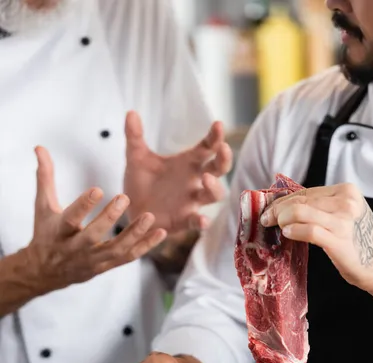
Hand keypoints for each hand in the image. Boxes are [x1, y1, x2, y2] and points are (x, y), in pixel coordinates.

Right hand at [26, 147, 166, 293]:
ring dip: (133, 234)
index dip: (83, 205)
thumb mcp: (43, 207)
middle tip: (124, 197)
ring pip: (115, 249)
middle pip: (93, 236)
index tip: (97, 189)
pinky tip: (160, 233)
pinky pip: (128, 258)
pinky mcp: (106, 266)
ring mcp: (92, 260)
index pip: (70, 219)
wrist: (46, 272)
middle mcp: (75, 249)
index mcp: (58, 232)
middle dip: (109, 218)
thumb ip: (45, 177)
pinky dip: (145, 246)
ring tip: (149, 216)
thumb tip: (40, 148)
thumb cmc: (46, 234)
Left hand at [124, 111, 231, 232]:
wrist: (129, 210)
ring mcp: (192, 202)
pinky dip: (202, 222)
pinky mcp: (184, 220)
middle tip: (224, 148)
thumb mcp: (136, 159)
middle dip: (224, 159)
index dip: (215, 137)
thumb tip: (130, 112)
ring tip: (206, 179)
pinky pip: (197, 221)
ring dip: (214, 187)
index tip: (218, 124)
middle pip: (218, 169)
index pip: (207, 148)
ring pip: (214, 195)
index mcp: (187, 164)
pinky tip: (202, 221)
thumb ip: (135, 137)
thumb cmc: (140, 183)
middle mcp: (194, 182)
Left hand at [260, 183, 372, 295]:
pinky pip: (308, 231)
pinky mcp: (338, 239)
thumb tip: (286, 206)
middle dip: (277, 209)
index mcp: (346, 191)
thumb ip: (321, 207)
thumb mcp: (344, 214)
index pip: (306, 192)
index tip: (269, 209)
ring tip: (275, 227)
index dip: (283, 200)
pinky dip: (293, 231)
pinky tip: (286, 234)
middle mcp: (346, 202)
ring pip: (300, 211)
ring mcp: (343, 220)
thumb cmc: (359, 241)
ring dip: (281, 219)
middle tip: (265, 219)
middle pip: (300, 200)